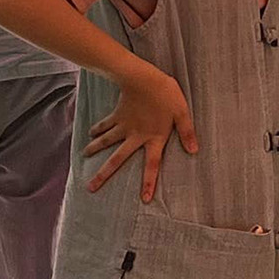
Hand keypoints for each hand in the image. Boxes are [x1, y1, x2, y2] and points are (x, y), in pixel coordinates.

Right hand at [85, 60, 197, 201]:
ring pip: (106, 141)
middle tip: (90, 187)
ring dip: (95, 149)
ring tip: (84, 158)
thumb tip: (194, 150)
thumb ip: (187, 132)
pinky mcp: (118, 114)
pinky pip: (105, 124)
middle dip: (103, 174)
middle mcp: (135, 136)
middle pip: (117, 159)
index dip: (148, 182)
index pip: (152, 165)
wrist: (143, 78)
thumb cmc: (166, 95)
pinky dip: (97, 129)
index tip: (143, 199)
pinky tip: (89, 133)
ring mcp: (124, 125)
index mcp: (153, 138)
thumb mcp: (182, 113)